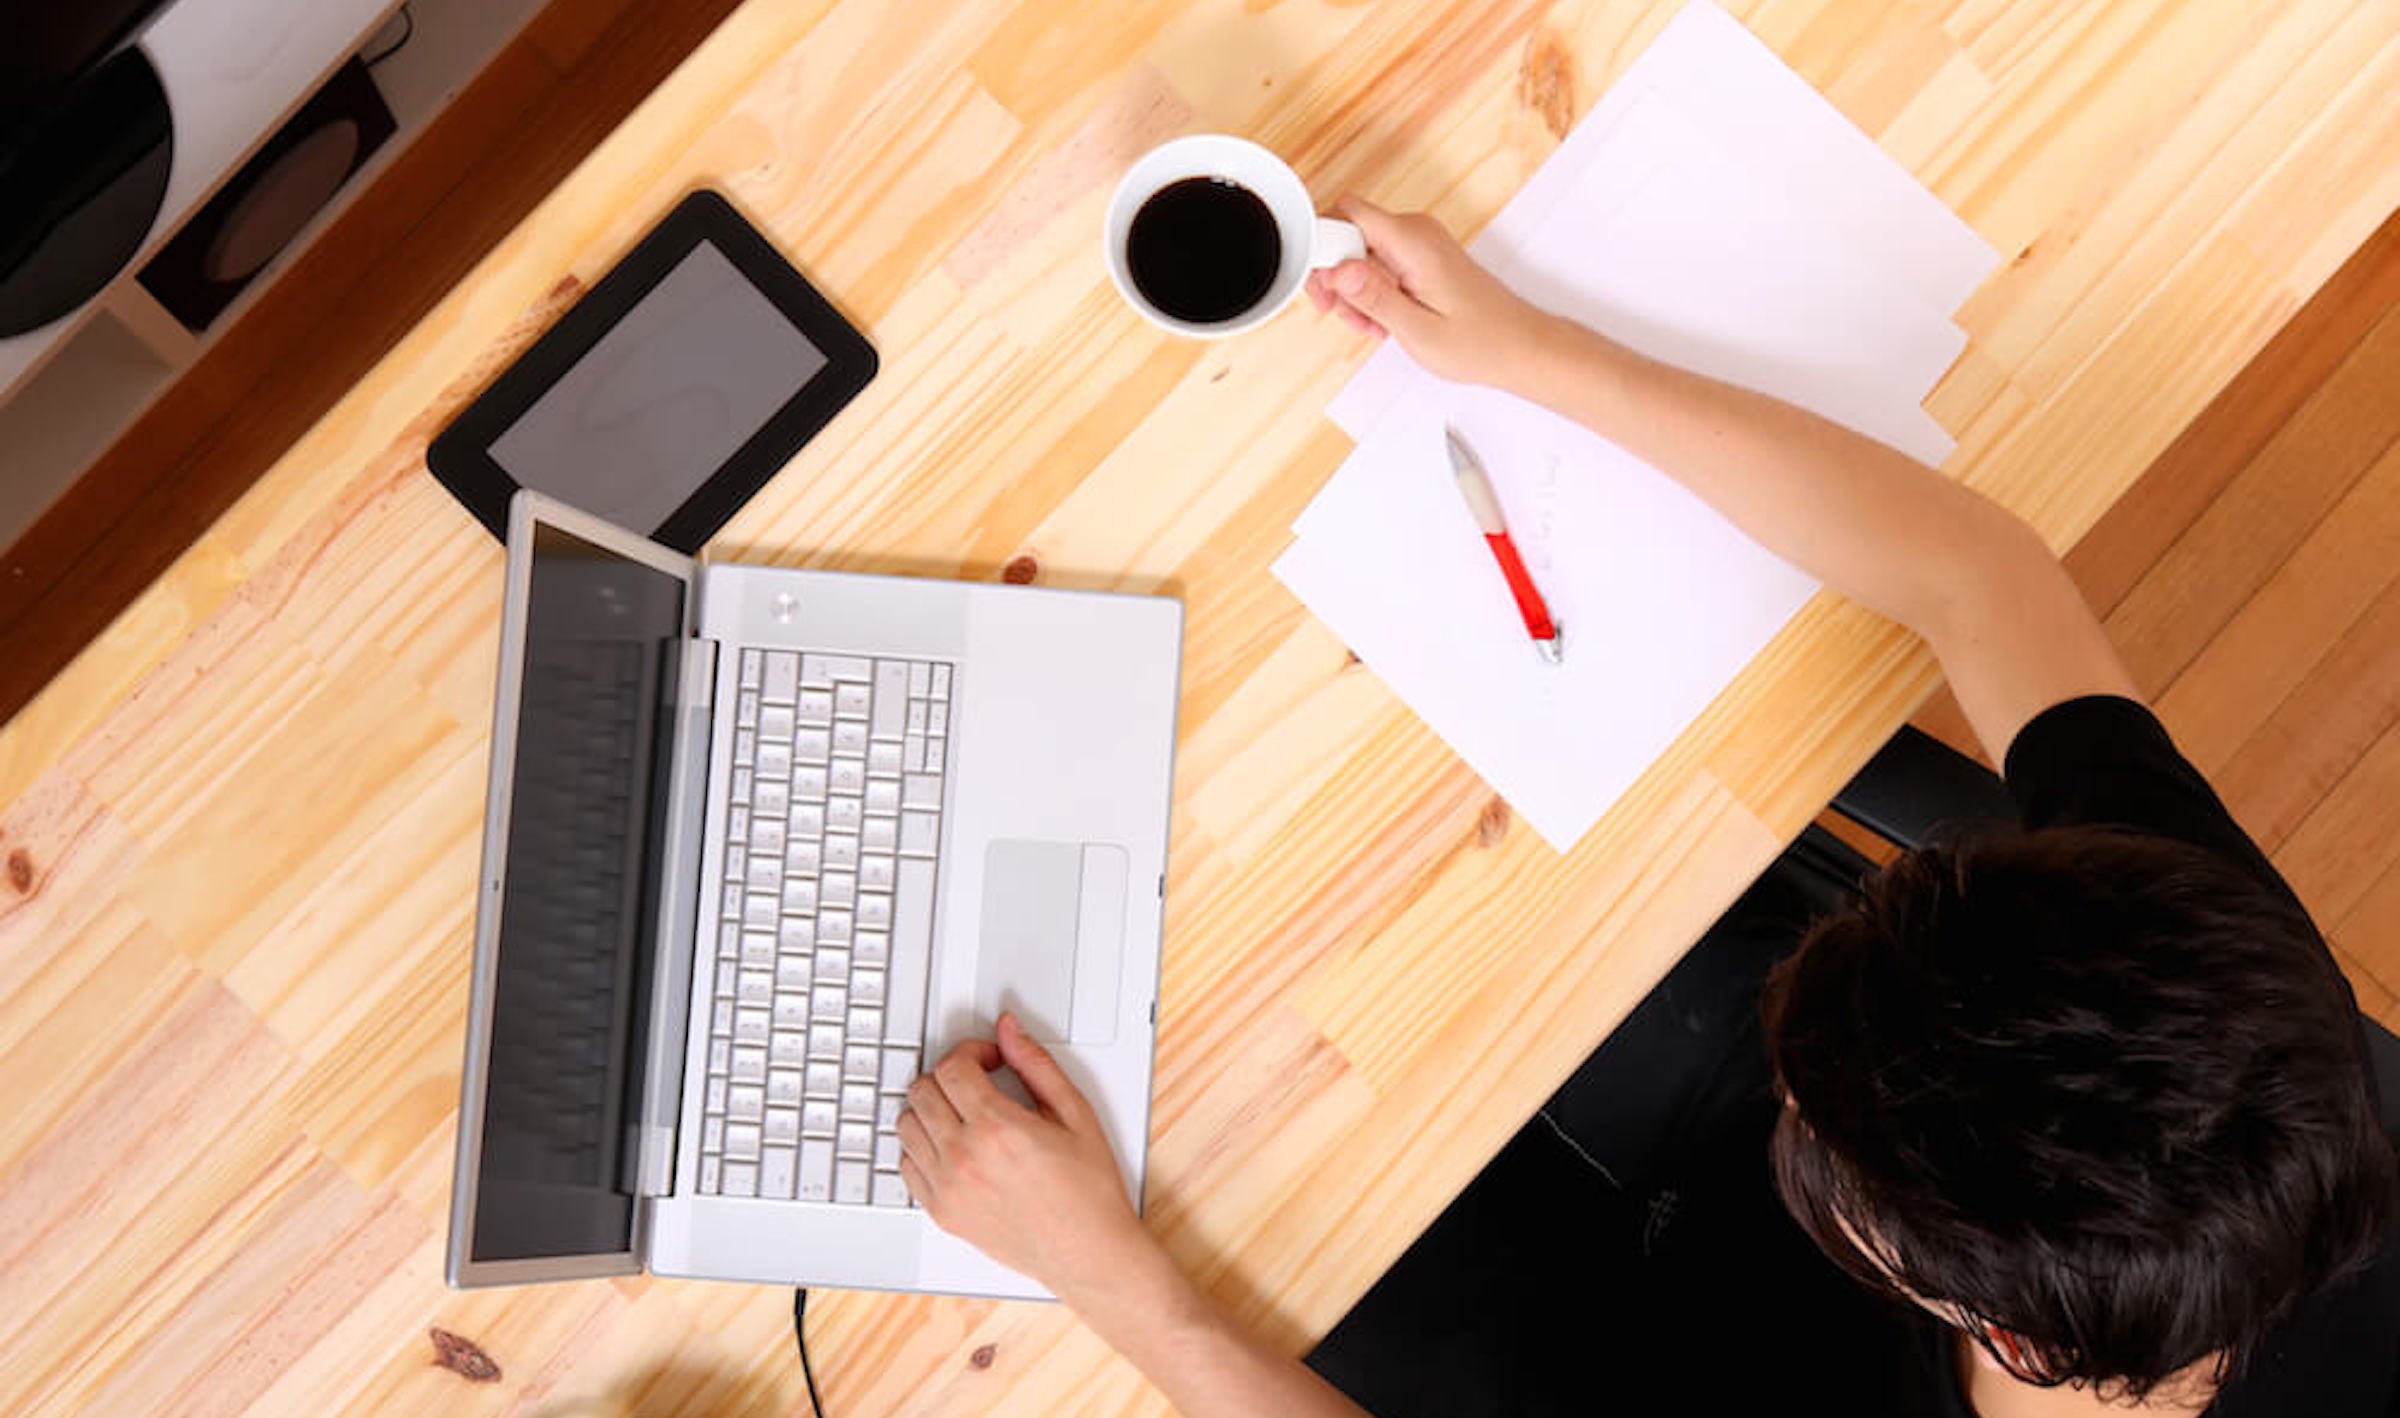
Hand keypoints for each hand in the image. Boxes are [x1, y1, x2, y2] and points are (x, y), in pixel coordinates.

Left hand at [898, 1013, 1156, 1300]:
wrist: (1088, 1254)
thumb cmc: (1089, 1190)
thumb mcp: (1075, 1114)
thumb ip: (1036, 1064)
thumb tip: (1009, 1030)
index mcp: (998, 1128)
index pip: (952, 1067)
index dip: (970, 1051)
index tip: (989, 1059)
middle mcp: (964, 1158)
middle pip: (922, 1091)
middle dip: (949, 1076)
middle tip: (977, 1083)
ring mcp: (948, 1189)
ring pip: (906, 1126)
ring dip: (930, 1110)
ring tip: (964, 1114)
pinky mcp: (943, 1214)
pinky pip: (907, 1166)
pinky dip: (923, 1148)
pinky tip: (954, 1147)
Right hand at [1304, 197, 1557, 387]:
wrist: (1517, 346)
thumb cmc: (1480, 342)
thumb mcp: (1418, 330)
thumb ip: (1374, 297)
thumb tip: (1339, 270)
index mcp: (1414, 243)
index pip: (1346, 214)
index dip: (1322, 245)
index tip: (1320, 282)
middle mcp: (1415, 233)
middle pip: (1347, 233)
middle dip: (1334, 277)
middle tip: (1342, 313)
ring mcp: (1418, 242)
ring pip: (1359, 252)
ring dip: (1352, 290)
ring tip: (1372, 324)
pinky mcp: (1419, 256)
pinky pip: (1377, 262)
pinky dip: (1371, 291)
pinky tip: (1384, 319)